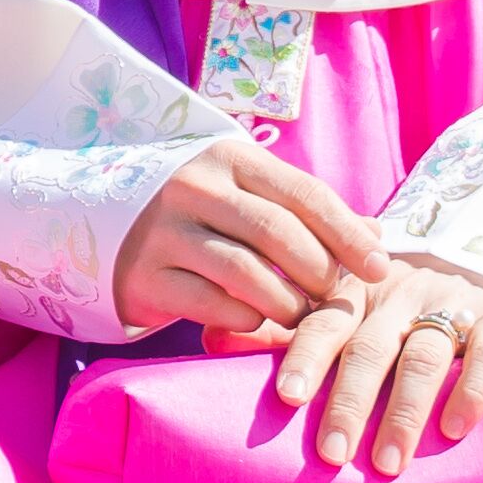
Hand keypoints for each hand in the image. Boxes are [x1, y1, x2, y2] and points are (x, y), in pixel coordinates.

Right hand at [112, 142, 388, 351]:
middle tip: (337, 299)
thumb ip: (308, 213)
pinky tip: (257, 324)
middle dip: (319, 272)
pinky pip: (211, 304)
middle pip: (278, 232)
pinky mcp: (145, 275)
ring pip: (245, 272)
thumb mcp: (248, 196)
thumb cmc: (197, 213)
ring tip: (303, 318)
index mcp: (230, 158)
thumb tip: (377, 233)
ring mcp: (165, 231)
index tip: (380, 268)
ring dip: (287, 304)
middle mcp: (194, 187)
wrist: (101, 225)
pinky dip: (245, 320)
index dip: (348, 233)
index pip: (304, 193)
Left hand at [269, 253, 482, 476]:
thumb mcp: (351, 316)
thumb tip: (227, 355)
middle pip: (369, 348)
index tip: (288, 397)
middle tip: (333, 454)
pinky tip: (453, 429)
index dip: (306, 358)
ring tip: (388, 462)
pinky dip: (470, 392)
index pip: (323, 323)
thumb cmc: (398, 319)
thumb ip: (298, 337)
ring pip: (422, 356)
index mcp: (355, 294)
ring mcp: (450, 302)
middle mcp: (398, 294)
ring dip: (403, 412)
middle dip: (349, 403)